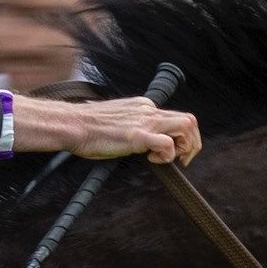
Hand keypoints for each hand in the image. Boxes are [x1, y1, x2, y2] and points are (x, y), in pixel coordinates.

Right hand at [10, 94, 202, 164]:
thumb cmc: (88, 127)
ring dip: (186, 146)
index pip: (175, 116)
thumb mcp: (116, 121)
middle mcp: (148, 111)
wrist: (73, 124)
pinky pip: (167, 144)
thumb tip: (135, 140)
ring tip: (172, 159)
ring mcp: (144, 122)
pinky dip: (167, 155)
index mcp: (143, 107)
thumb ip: (130, 126)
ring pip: (186, 126)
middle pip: (189, 120)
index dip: (181, 137)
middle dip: (193, 143)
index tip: (175, 152)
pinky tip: (154, 160)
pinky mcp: (138, 136)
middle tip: (183, 159)